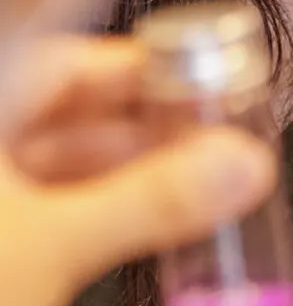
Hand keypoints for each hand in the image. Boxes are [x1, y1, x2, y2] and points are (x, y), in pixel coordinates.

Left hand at [0, 37, 276, 305]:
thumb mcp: (50, 249)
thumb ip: (152, 202)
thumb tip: (239, 166)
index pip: (73, 56)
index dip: (149, 65)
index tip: (215, 84)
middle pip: (65, 104)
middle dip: (148, 125)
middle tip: (224, 145)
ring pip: (52, 158)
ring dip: (126, 173)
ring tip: (200, 190)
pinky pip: (39, 203)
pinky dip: (93, 210)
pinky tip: (143, 227)